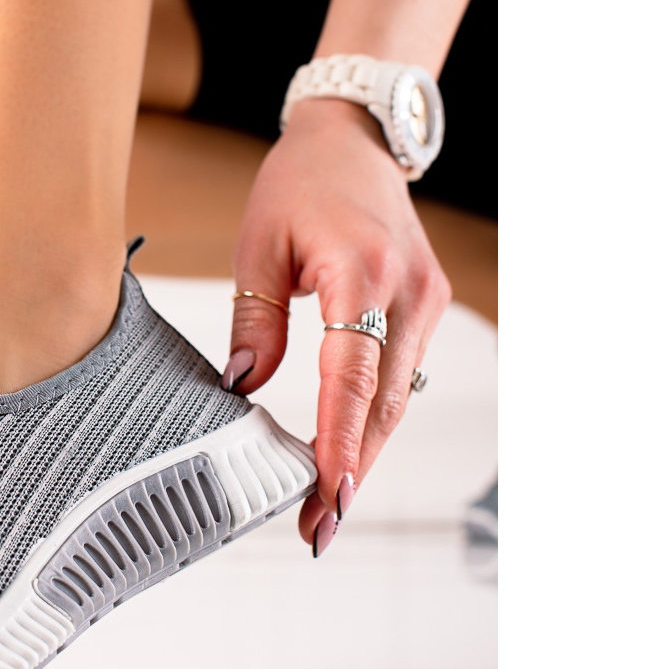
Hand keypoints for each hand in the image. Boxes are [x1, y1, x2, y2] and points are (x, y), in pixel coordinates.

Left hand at [223, 101, 451, 552]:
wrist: (354, 142)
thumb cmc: (299, 184)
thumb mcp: (258, 244)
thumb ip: (254, 319)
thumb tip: (243, 388)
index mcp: (360, 271)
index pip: (350, 375)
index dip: (339, 442)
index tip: (324, 496)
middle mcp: (406, 291)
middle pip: (382, 402)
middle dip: (352, 470)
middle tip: (317, 527)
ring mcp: (425, 299)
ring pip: (396, 397)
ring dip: (364, 452)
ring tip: (325, 505)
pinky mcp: (425, 305)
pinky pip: (400, 375)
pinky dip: (373, 417)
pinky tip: (347, 451)